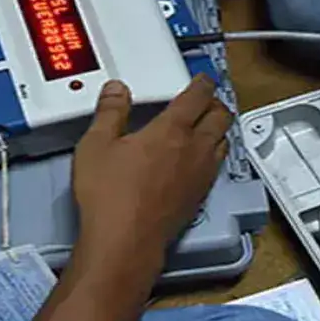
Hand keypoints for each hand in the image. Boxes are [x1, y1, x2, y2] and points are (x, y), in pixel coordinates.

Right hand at [71, 75, 231, 258]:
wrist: (125, 241)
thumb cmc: (109, 196)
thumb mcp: (96, 145)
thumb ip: (110, 112)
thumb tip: (116, 91)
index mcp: (172, 130)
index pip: (197, 96)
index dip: (202, 83)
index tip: (202, 79)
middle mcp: (194, 150)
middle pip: (220, 117)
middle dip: (216, 104)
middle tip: (207, 100)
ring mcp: (200, 175)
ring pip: (223, 143)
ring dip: (218, 130)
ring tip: (207, 126)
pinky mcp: (199, 197)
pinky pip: (216, 167)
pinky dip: (213, 155)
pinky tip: (200, 160)